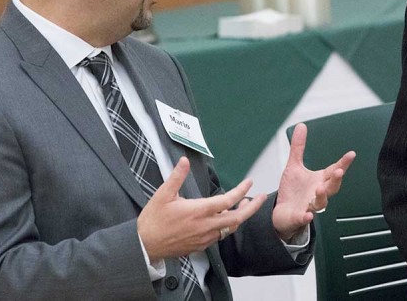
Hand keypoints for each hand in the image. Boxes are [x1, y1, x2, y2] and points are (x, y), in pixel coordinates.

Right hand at [138, 157, 266, 260]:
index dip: (241, 190)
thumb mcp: (163, 194)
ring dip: (240, 216)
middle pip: (237, 218)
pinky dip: (228, 226)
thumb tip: (185, 161)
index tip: (248, 182)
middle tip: (262, 198)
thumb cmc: (153, 220)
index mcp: (198, 211)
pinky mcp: (200, 245)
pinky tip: (227, 218)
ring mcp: (204, 237)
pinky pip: (220, 236)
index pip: (227, 200)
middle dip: (252, 207)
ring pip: (230, 228)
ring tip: (245, 205)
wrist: (144, 245)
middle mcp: (205, 226)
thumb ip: (177, 177)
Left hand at [271, 123, 355, 240]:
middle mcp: (318, 193)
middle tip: (339, 171)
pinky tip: (307, 215)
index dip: (343, 163)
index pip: (334, 170)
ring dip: (322, 196)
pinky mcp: (299, 216)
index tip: (351, 154)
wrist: (283, 212)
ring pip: (321, 203)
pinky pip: (305, 217)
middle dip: (336, 180)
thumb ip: (299, 147)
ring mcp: (310, 205)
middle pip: (332, 187)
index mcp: (320, 180)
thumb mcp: (294, 166)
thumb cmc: (293, 191)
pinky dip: (306, 217)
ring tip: (320, 189)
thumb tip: (302, 126)